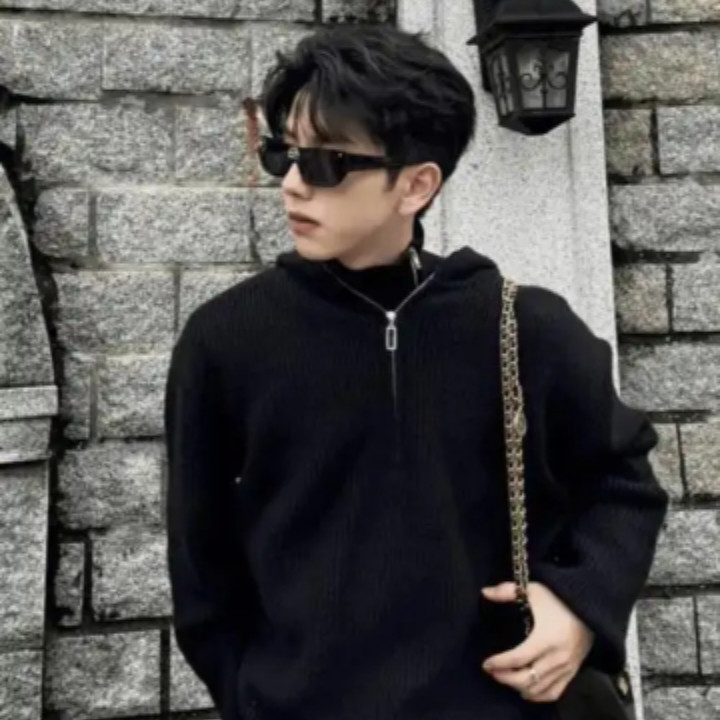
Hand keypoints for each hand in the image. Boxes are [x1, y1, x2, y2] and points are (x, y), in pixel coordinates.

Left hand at [480, 581, 593, 702]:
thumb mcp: (534, 590)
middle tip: (492, 671)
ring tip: (505, 679)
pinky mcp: (573, 672)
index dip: (500, 663)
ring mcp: (566, 668)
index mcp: (546, 638)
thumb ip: (507, 591)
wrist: (592, 608)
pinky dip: (538, 696)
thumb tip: (485, 592)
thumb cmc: (560, 599)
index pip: (518, 658)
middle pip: (527, 678)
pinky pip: (555, 692)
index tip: (486, 663)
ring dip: (519, 687)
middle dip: (506, 678)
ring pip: (539, 689)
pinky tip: (525, 691)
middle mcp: (557, 658)